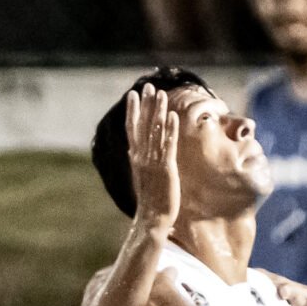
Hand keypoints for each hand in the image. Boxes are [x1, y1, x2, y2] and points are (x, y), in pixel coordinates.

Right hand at [126, 84, 179, 235]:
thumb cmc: (149, 200)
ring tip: (162, 94)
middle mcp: (142, 157)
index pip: (132, 129)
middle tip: (149, 86)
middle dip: (146, 105)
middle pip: (143, 125)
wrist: (152, 219)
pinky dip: (170, 130)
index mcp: (135, 158)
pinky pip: (168, 145)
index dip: (133, 111)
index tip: (134, 95)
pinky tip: (173, 116)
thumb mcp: (141, 176)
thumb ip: (138, 160)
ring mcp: (153, 162)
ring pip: (156, 131)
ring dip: (159, 111)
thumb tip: (132, 149)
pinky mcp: (166, 169)